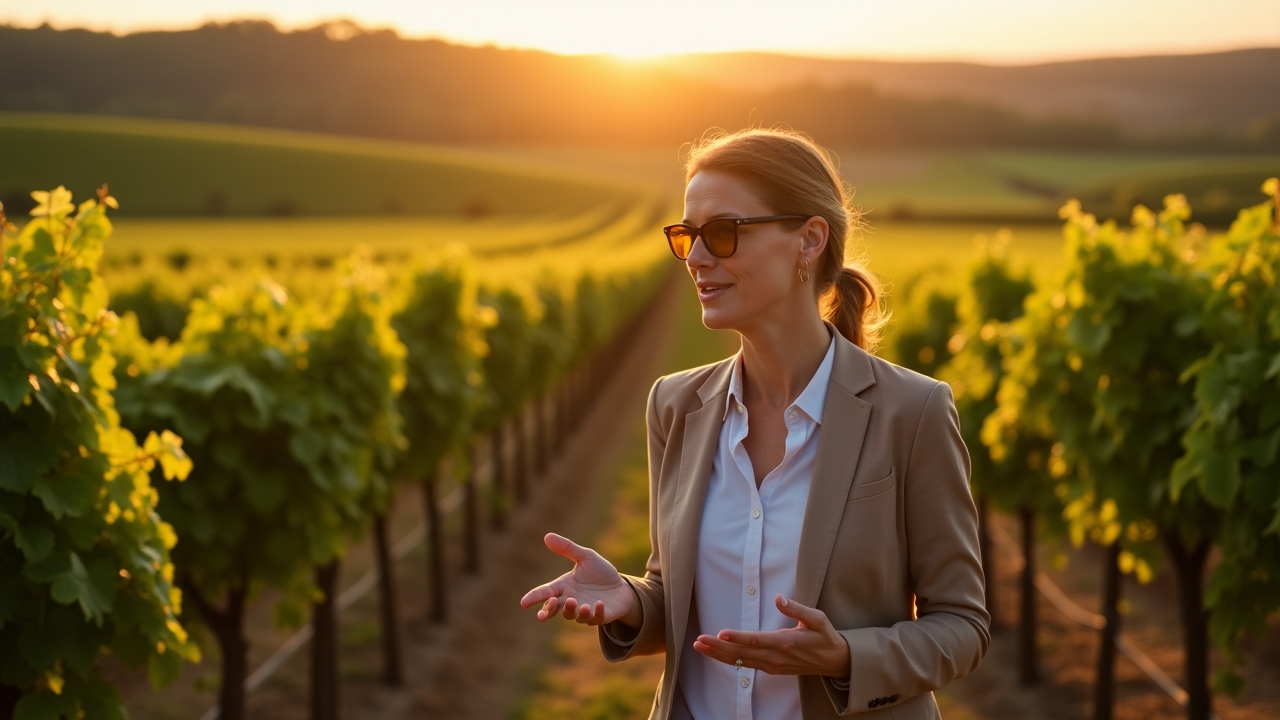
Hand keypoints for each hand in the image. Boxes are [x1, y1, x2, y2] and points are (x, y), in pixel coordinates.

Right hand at [519, 533, 639, 626]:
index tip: (524, 603)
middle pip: (555, 609)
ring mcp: (584, 611)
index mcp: (565, 586)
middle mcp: (571, 601)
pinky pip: (595, 618)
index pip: (546, 592)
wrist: (622, 588)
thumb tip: (547, 536)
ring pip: (573, 616)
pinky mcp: (599, 616)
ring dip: (574, 611)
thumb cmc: (601, 573)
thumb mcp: (586, 557)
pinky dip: (596, 613)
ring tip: (581, 604)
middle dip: (550, 610)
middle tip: (549, 607)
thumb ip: (567, 548)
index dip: (534, 597)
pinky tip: (599, 604)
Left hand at [692, 595, 850, 677]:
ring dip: (718, 655)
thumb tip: (778, 598)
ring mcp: (772, 665)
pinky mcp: (771, 669)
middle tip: (698, 641)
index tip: (720, 633)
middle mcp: (776, 658)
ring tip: (700, 646)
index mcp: (786, 643)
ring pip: (740, 661)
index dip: (737, 638)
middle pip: (742, 654)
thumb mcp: (817, 619)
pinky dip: (729, 660)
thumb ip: (797, 609)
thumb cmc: (825, 637)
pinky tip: (716, 654)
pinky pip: (746, 665)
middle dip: (718, 647)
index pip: (756, 640)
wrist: (834, 662)